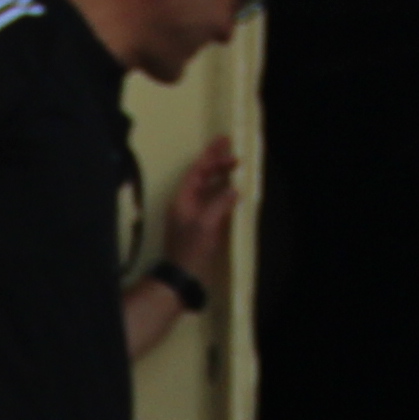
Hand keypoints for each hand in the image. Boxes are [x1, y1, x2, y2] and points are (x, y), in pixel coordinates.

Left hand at [164, 140, 240, 283]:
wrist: (182, 277)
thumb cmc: (191, 250)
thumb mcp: (206, 224)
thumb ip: (219, 203)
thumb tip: (233, 190)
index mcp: (182, 199)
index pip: (196, 171)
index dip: (210, 155)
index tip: (224, 142)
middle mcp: (186, 204)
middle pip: (202, 177)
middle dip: (217, 165)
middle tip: (236, 157)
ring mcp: (192, 215)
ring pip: (207, 190)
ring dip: (221, 179)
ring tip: (236, 170)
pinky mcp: (199, 226)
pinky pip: (211, 203)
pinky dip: (222, 195)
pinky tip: (233, 193)